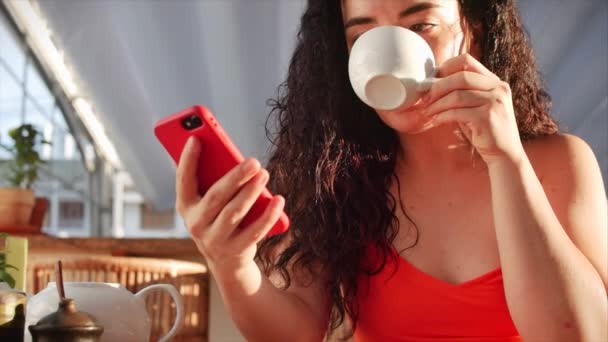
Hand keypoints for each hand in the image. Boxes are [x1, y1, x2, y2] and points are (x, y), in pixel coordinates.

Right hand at [175, 137, 284, 273]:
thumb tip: (236, 160)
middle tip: (253, 161)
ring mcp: (215, 240)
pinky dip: (268, 215)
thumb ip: (216, 181)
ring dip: (251, 192)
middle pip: (216, 197)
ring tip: (264, 173)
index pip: (183, 181)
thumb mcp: (211, 202)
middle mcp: (196, 224)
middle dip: (235, 177)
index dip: (187, 160)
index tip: (196, 138)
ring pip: (234, 212)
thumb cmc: (219, 218)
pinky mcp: (236, 250)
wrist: (226, 261)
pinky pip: (255, 231)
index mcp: (186, 206)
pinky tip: (279, 200)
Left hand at [421, 54, 524, 165]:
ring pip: (457, 95)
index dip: (445, 67)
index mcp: (494, 81)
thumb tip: (432, 85)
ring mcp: (494, 102)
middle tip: (425, 97)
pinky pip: (457, 112)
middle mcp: (497, 88)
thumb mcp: (476, 106)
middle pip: (460, 76)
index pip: (467, 61)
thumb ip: (462, 93)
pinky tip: (435, 120)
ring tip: (427, 111)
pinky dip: (442, 116)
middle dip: (438, 86)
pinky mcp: (487, 118)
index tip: (431, 80)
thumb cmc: (484, 130)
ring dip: (437, 104)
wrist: (504, 154)